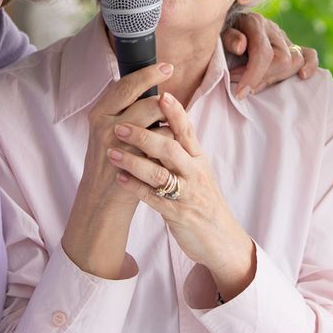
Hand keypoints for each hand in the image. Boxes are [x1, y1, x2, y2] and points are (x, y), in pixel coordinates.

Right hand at [73, 62, 172, 210]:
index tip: (166, 67)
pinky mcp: (130, 160)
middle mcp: (105, 124)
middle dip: (163, 93)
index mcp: (99, 113)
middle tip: (176, 90)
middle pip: (142, 99)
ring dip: (168, 119)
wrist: (102, 199)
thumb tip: (151, 89)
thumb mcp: (108, 131)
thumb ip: (124, 111)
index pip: (124, 85)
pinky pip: (161, 141)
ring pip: (154, 119)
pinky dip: (170, 140)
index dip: (146, 74)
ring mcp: (117, 143)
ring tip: (171, 125)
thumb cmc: (111, 162)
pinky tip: (171, 147)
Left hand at [108, 94, 256, 296]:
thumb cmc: (203, 200)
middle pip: (171, 148)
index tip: (161, 94)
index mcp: (198, 159)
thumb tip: (163, 123)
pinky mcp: (178, 213)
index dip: (175, 112)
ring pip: (160, 173)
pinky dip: (135, 187)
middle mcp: (194, 172)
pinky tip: (119, 178)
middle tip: (120, 126)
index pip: (187, 130)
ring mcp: (187, 193)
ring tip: (112, 152)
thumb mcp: (198, 171)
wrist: (220, 238)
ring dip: (134, 162)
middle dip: (144, 135)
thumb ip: (182, 150)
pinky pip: (154, 198)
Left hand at [224, 11, 316, 97]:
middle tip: (242, 87)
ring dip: (277, 78)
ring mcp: (283, 37)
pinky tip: (302, 77)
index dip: (253, 75)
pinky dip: (309, 66)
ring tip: (256, 85)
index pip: (264, 52)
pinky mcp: (291, 46)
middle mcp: (272, 28)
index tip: (240, 93)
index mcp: (254, 22)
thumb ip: (228, 37)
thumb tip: (241, 46)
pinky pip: (309, 54)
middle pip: (283, 59)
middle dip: (262, 79)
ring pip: (296, 60)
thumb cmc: (215, 34)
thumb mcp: (215, 33)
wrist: (219, 25)